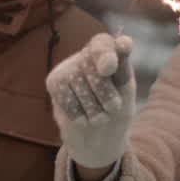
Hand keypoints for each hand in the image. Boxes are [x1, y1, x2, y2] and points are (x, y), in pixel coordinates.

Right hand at [45, 33, 135, 169]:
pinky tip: (83, 118)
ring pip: (83, 89)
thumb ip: (124, 68)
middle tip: (112, 108)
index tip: (123, 49)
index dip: (109, 51)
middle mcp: (85, 54)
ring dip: (96, 111)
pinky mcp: (53, 82)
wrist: (99, 139)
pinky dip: (81, 117)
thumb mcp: (126, 91)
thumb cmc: (116, 110)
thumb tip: (123, 41)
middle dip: (107, 96)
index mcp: (107, 51)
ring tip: (98, 115)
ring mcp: (67, 67)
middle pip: (95, 71)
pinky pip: (68, 102)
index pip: (103, 44)